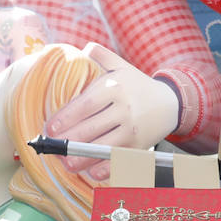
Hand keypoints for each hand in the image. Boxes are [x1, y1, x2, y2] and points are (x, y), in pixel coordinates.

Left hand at [45, 43, 179, 181]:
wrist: (169, 104)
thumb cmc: (137, 85)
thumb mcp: (121, 66)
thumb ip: (100, 55)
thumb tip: (80, 49)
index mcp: (115, 87)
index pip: (85, 104)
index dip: (65, 117)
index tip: (50, 127)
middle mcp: (124, 109)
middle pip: (90, 128)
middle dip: (68, 140)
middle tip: (52, 147)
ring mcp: (132, 130)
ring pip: (102, 147)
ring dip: (81, 158)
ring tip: (66, 162)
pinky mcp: (139, 147)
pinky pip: (119, 160)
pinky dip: (105, 168)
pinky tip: (91, 171)